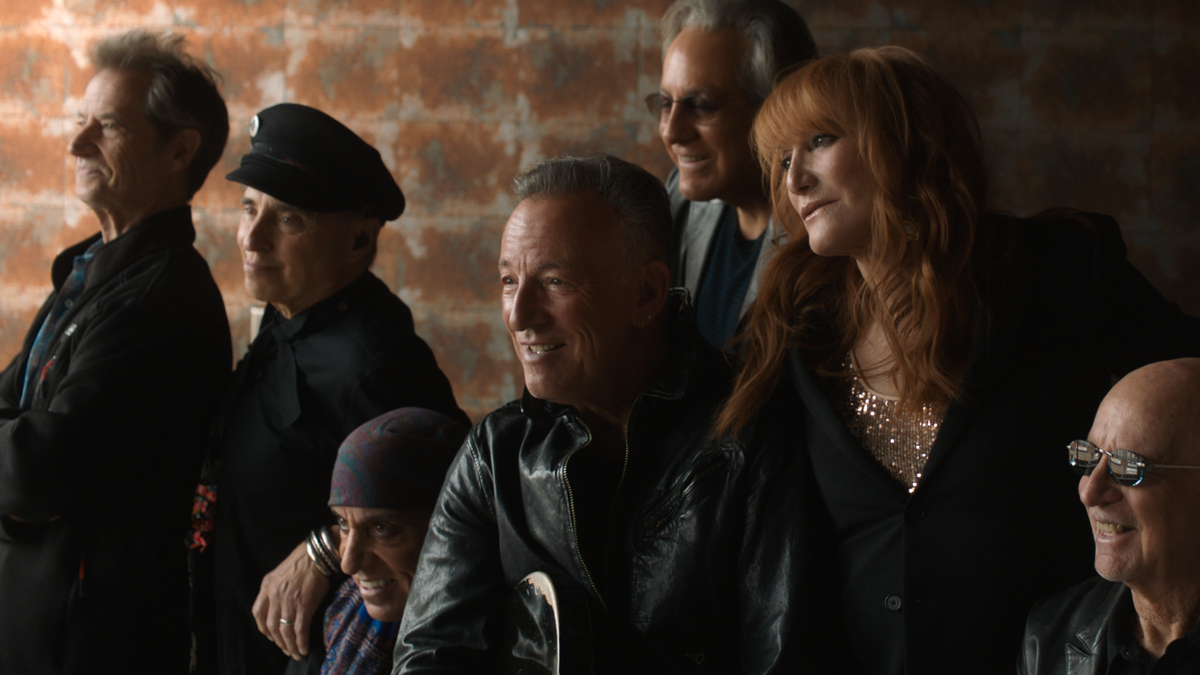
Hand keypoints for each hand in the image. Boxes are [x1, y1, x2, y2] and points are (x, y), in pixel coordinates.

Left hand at [252, 540, 330, 659]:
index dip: (264, 628)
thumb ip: (275, 589)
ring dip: (289, 646)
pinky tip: (303, 648)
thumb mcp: (280, 573)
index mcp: (267, 586)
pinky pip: (299, 629)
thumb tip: (278, 607)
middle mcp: (274, 595)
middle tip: (286, 649)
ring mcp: (288, 601)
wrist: (318, 555)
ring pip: (284, 631)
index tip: (271, 636)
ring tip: (295, 653)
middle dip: (278, 642)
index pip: (258, 614)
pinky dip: (300, 642)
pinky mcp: (303, 605)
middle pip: (271, 626)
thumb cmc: (302, 562)